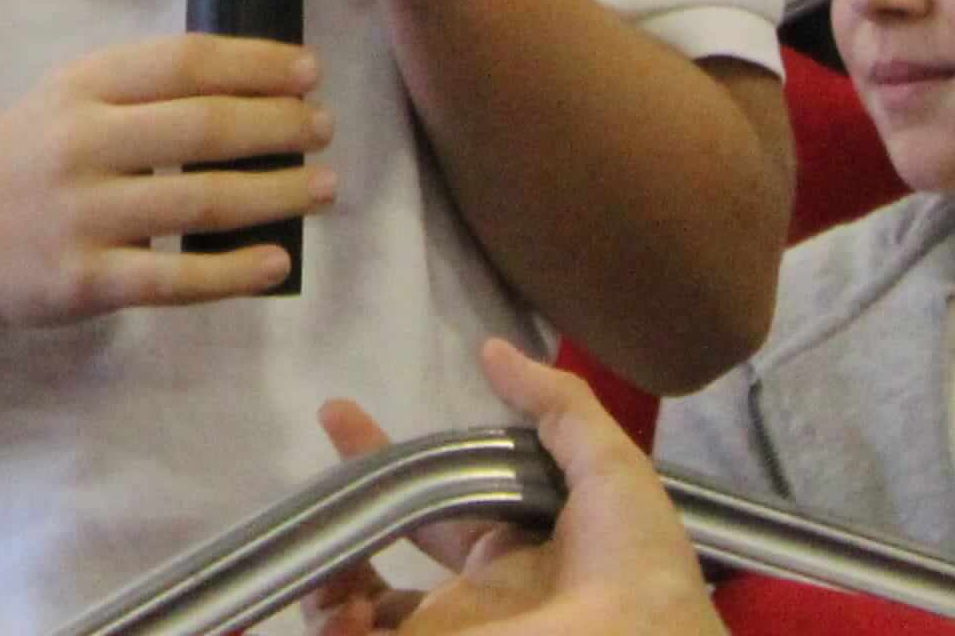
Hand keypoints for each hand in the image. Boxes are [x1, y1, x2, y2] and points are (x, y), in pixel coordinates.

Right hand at [0, 34, 331, 327]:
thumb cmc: (20, 159)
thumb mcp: (65, 103)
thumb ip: (139, 95)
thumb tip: (250, 94)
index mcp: (82, 87)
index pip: (184, 62)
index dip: (256, 64)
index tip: (308, 72)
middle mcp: (83, 143)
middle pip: (203, 126)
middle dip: (278, 126)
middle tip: (323, 130)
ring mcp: (83, 215)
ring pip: (201, 201)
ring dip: (276, 192)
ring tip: (323, 187)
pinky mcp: (85, 280)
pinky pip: (175, 278)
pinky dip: (233, 270)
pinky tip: (275, 260)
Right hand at [308, 339, 723, 635]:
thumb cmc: (634, 562)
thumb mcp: (612, 467)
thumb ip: (556, 404)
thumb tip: (491, 348)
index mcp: (511, 551)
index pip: (435, 501)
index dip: (388, 460)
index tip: (338, 414)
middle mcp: (474, 596)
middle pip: (385, 559)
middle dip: (341, 525)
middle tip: (320, 493)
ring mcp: (451, 632)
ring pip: (359, 610)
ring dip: (329, 583)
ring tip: (328, 563)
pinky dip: (335, 627)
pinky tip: (345, 605)